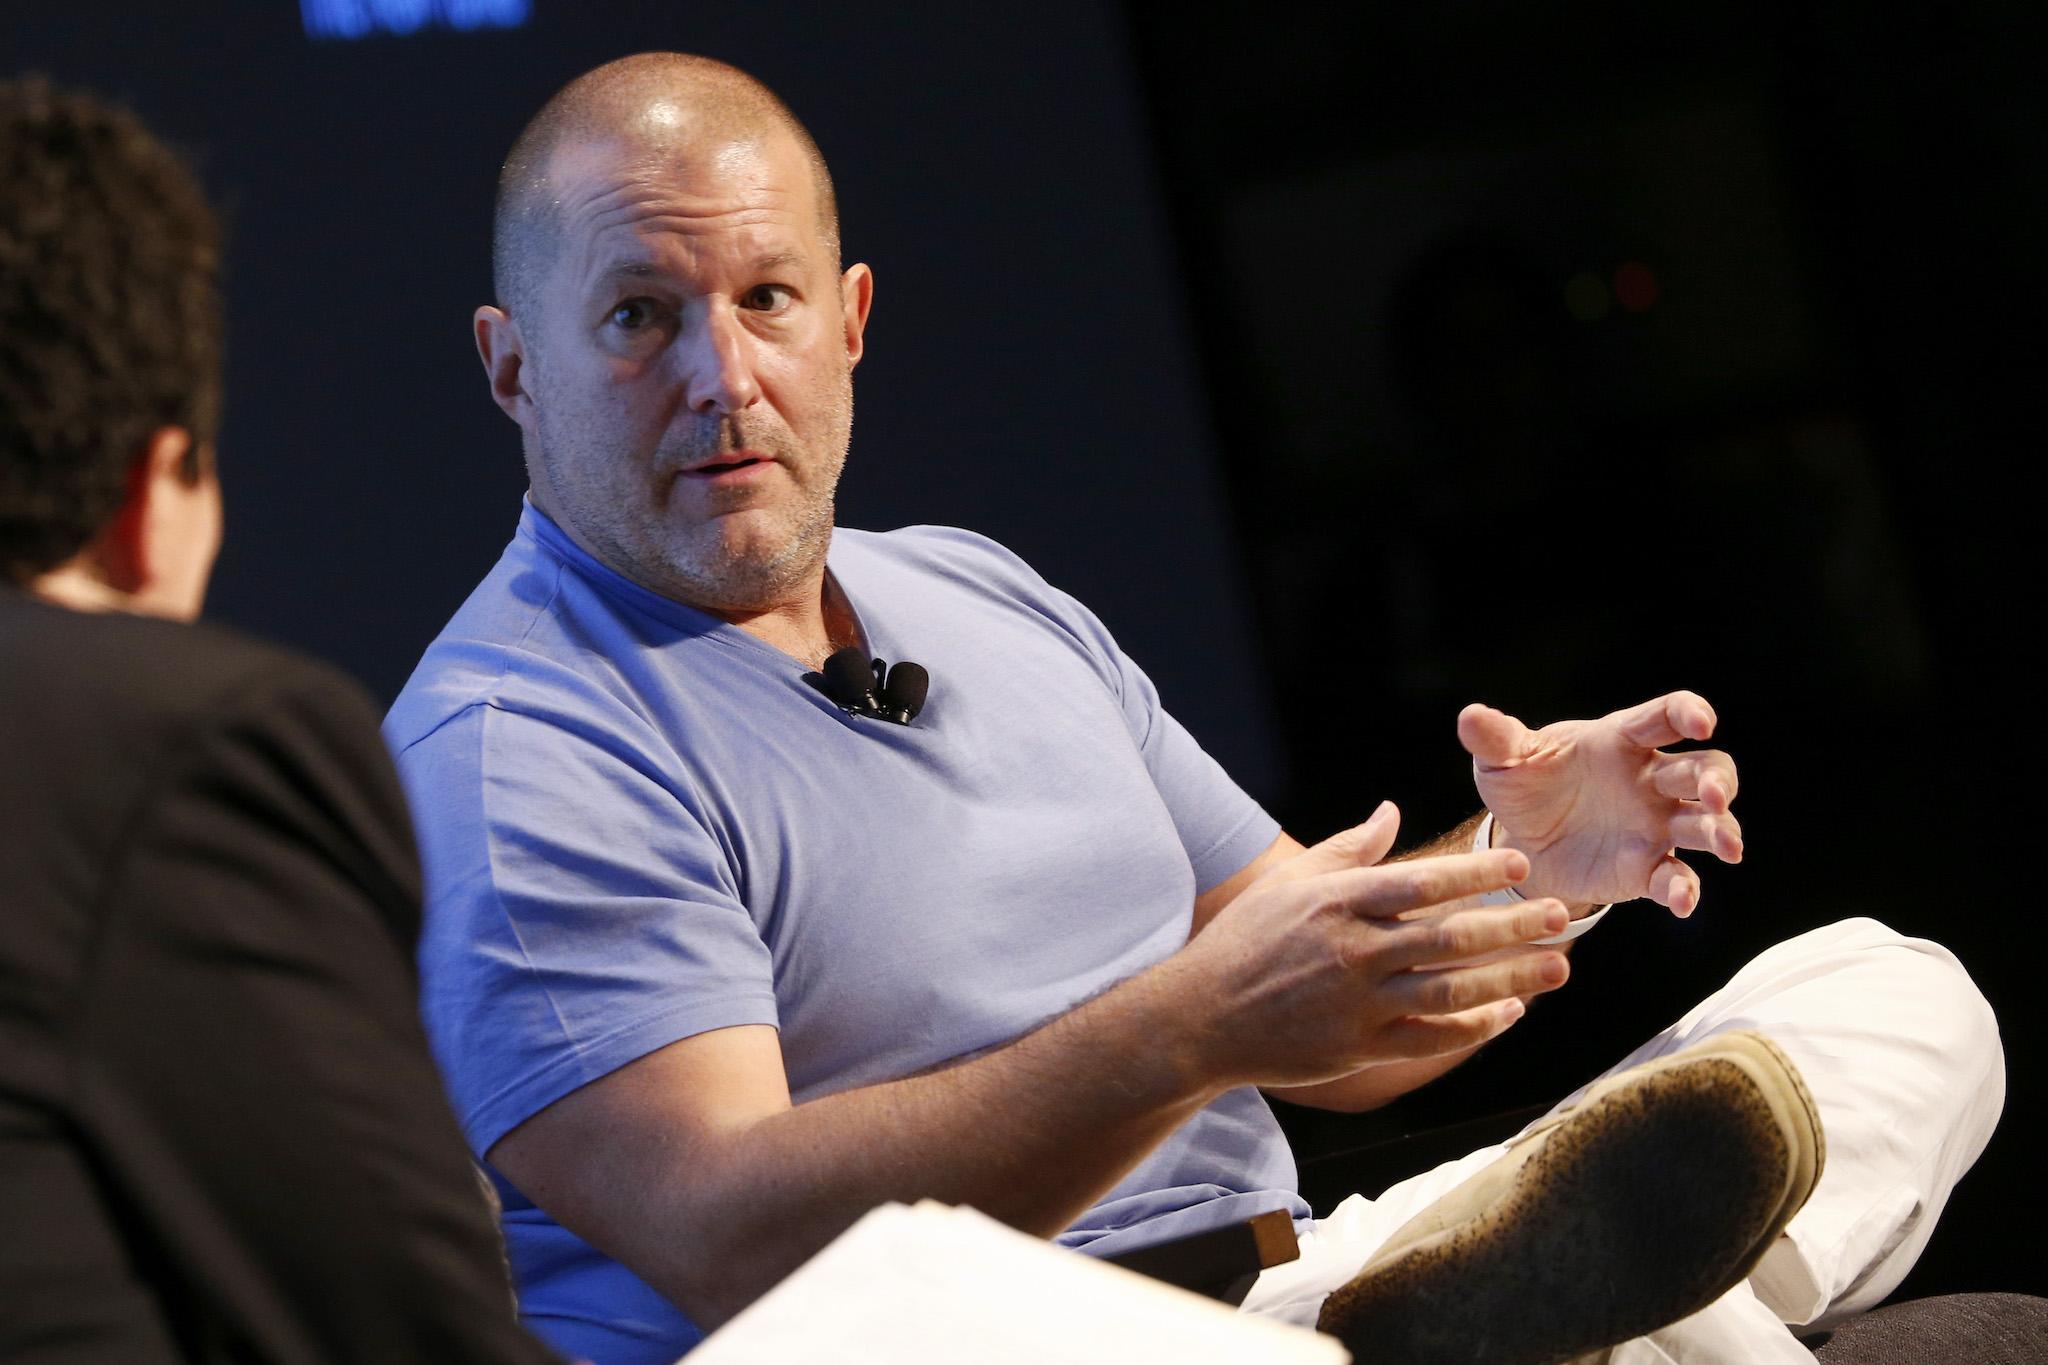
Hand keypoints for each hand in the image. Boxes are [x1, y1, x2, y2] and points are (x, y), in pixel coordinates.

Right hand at [1178, 802, 1571, 1089]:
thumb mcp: (1289, 884)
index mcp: (1335, 902)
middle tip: (1560, 914)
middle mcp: (1351, 951)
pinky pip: (1429, 1037)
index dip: (1475, 875)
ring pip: (1449, 990)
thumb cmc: (1245, 942)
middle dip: (1511, 926)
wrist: (1201, 1018)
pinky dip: (1472, 1028)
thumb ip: (1346, 848)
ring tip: (1556, 967)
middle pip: (1447, 937)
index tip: (1520, 866)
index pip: (1419, 883)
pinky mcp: (1357, 1047)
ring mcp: (1356, 1003)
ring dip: (1509, 978)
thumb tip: (1391, 812)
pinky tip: (1507, 1014)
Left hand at [1459, 690, 1741, 916]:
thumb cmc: (1523, 788)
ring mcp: (1655, 826)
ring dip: (1721, 831)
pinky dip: (1685, 889)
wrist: (1519, 846)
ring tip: (1727, 847)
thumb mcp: (1503, 762)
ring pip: (1705, 823)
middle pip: (1704, 769)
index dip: (1688, 713)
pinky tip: (1682, 901)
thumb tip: (1469, 717)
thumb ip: (1494, 740)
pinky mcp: (1647, 868)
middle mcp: (1650, 780)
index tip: (1701, 721)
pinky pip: (1677, 877)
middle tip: (1712, 797)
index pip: (1664, 717)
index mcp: (1620, 740)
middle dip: (1716, 781)